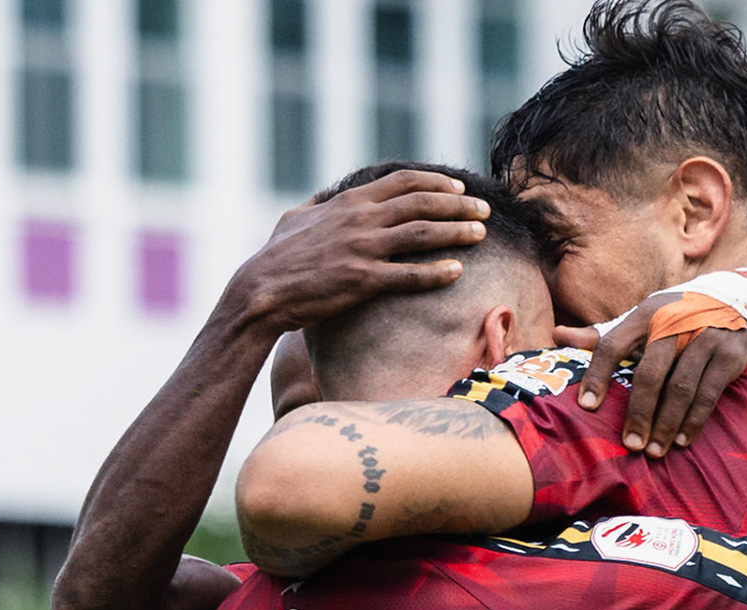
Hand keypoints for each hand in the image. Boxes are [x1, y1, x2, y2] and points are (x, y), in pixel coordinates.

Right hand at [230, 169, 492, 332]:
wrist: (262, 290)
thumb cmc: (276, 256)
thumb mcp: (294, 217)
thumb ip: (317, 204)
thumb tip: (324, 196)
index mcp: (349, 202)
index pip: (404, 182)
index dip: (436, 183)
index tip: (459, 189)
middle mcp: (360, 219)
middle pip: (422, 203)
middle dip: (459, 204)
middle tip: (484, 209)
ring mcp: (363, 249)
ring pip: (422, 233)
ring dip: (456, 231)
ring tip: (481, 233)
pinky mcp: (363, 280)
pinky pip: (408, 274)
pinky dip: (436, 272)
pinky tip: (457, 271)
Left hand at [555, 293, 746, 456]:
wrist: (737, 298)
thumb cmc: (676, 317)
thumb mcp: (642, 318)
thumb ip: (601, 333)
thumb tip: (557, 335)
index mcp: (645, 313)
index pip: (612, 344)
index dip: (597, 375)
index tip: (586, 407)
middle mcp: (674, 322)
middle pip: (649, 373)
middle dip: (638, 412)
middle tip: (630, 444)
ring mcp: (705, 337)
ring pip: (680, 388)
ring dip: (666, 424)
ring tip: (653, 451)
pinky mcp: (729, 354)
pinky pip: (708, 394)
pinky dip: (693, 421)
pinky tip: (682, 441)